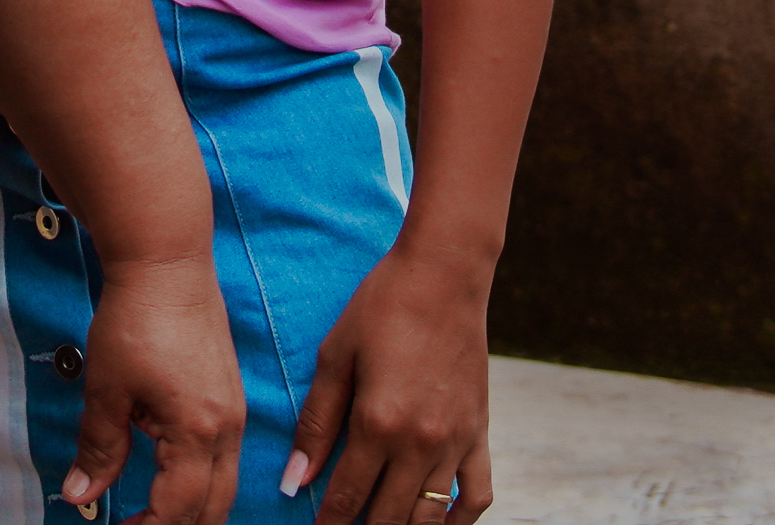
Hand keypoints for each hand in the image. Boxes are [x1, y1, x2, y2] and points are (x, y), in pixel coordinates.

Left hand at [63, 251, 241, 524]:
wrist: (166, 261)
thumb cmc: (138, 316)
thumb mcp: (108, 389)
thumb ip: (99, 449)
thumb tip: (80, 494)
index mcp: (198, 431)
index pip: (179, 509)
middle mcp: (227, 428)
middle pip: (215, 509)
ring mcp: (234, 412)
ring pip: (224, 485)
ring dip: (193, 509)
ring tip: (153, 516)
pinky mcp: (230, 397)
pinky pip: (226, 457)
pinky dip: (202, 480)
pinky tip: (171, 476)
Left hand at [289, 237, 494, 524]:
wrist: (444, 274)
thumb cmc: (381, 307)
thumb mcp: (335, 357)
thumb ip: (316, 424)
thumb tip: (294, 482)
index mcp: (378, 424)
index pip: (346, 498)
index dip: (328, 524)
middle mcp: (420, 443)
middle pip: (388, 517)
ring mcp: (455, 442)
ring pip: (429, 518)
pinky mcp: (480, 432)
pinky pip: (477, 496)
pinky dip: (459, 521)